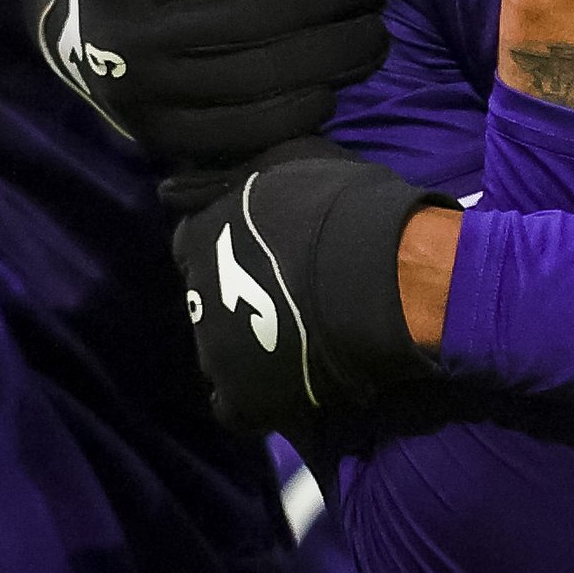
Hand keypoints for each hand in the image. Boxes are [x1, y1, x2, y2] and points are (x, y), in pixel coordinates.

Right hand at [27, 0, 386, 197]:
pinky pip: (241, 133)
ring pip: (258, 78)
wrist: (57, 21)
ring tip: (373, 32)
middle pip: (258, 19)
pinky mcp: (159, 137)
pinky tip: (331, 87)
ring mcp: (146, 95)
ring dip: (331, 56)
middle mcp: (132, 36)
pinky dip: (296, 113)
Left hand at [174, 145, 445, 435]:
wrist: (382, 271)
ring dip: (249, 351)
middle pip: (207, 303)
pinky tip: (290, 390)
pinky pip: (234, 407)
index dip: (227, 254)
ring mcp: (214, 348)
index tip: (263, 259)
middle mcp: (196, 292)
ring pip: (219, 355)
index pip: (192, 247)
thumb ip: (248, 180)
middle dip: (238, 303)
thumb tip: (223, 178)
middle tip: (288, 305)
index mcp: (201, 234)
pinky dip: (258, 402)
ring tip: (298, 350)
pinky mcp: (242, 396)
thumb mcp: (288, 165)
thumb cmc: (346, 208)